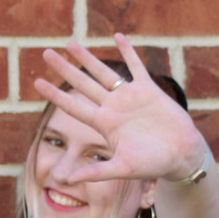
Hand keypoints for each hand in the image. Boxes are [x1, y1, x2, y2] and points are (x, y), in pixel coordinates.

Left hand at [32, 33, 207, 185]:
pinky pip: (136, 66)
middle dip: (64, 68)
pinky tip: (117, 36)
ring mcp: (130, 97)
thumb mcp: (122, 168)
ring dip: (88, 58)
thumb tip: (66, 181)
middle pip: (83, 84)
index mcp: (105, 125)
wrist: (181, 155)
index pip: (74, 107)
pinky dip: (128, 51)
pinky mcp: (149, 90)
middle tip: (46, 53)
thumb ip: (96, 172)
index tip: (37, 82)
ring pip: (104, 72)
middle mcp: (113, 108)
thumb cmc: (152, 164)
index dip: (55, 95)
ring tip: (70, 44)